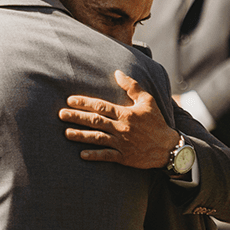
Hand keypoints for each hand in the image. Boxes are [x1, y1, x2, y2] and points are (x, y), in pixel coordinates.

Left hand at [61, 71, 178, 168]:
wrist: (168, 147)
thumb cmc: (157, 122)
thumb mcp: (147, 100)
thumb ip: (132, 86)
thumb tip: (117, 72)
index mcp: (125, 113)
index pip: (101, 106)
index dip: (84, 103)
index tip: (70, 100)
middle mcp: (121, 128)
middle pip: (95, 121)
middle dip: (76, 117)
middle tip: (61, 114)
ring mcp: (122, 143)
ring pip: (97, 138)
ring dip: (81, 136)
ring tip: (66, 133)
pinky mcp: (124, 157)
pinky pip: (107, 156)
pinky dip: (94, 155)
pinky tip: (82, 154)